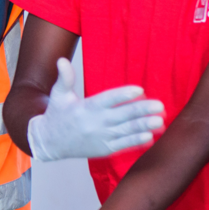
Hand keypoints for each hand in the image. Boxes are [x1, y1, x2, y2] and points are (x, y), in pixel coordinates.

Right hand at [28, 57, 163, 160]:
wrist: (49, 142)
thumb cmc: (57, 115)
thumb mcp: (58, 95)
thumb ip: (65, 78)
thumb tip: (61, 60)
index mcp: (85, 107)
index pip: (107, 99)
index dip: (123, 95)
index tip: (139, 90)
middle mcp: (94, 123)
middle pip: (121, 116)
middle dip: (141, 110)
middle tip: (159, 105)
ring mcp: (100, 137)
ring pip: (126, 131)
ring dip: (143, 126)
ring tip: (159, 121)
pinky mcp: (104, 149)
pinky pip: (123, 145)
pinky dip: (136, 141)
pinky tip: (149, 136)